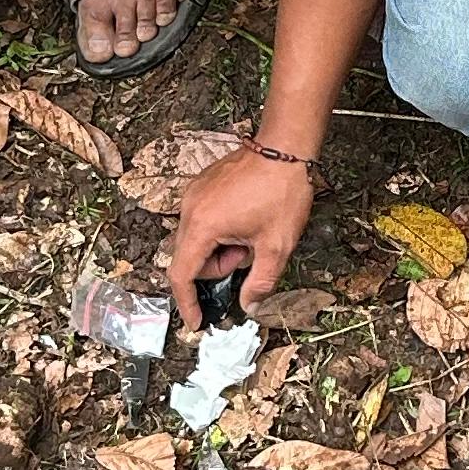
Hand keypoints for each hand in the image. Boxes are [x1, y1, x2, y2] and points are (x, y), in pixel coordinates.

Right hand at [168, 146, 314, 327]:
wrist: (286, 147)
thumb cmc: (282, 191)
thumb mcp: (277, 246)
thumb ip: (260, 283)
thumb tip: (250, 306)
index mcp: (202, 225)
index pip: (182, 275)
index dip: (187, 303)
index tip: (196, 321)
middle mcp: (189, 208)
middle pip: (189, 258)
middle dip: (217, 268)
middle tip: (247, 256)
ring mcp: (193, 193)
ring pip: (195, 239)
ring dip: (219, 248)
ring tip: (249, 234)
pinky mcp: (201, 185)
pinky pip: (200, 220)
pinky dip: (217, 231)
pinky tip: (244, 221)